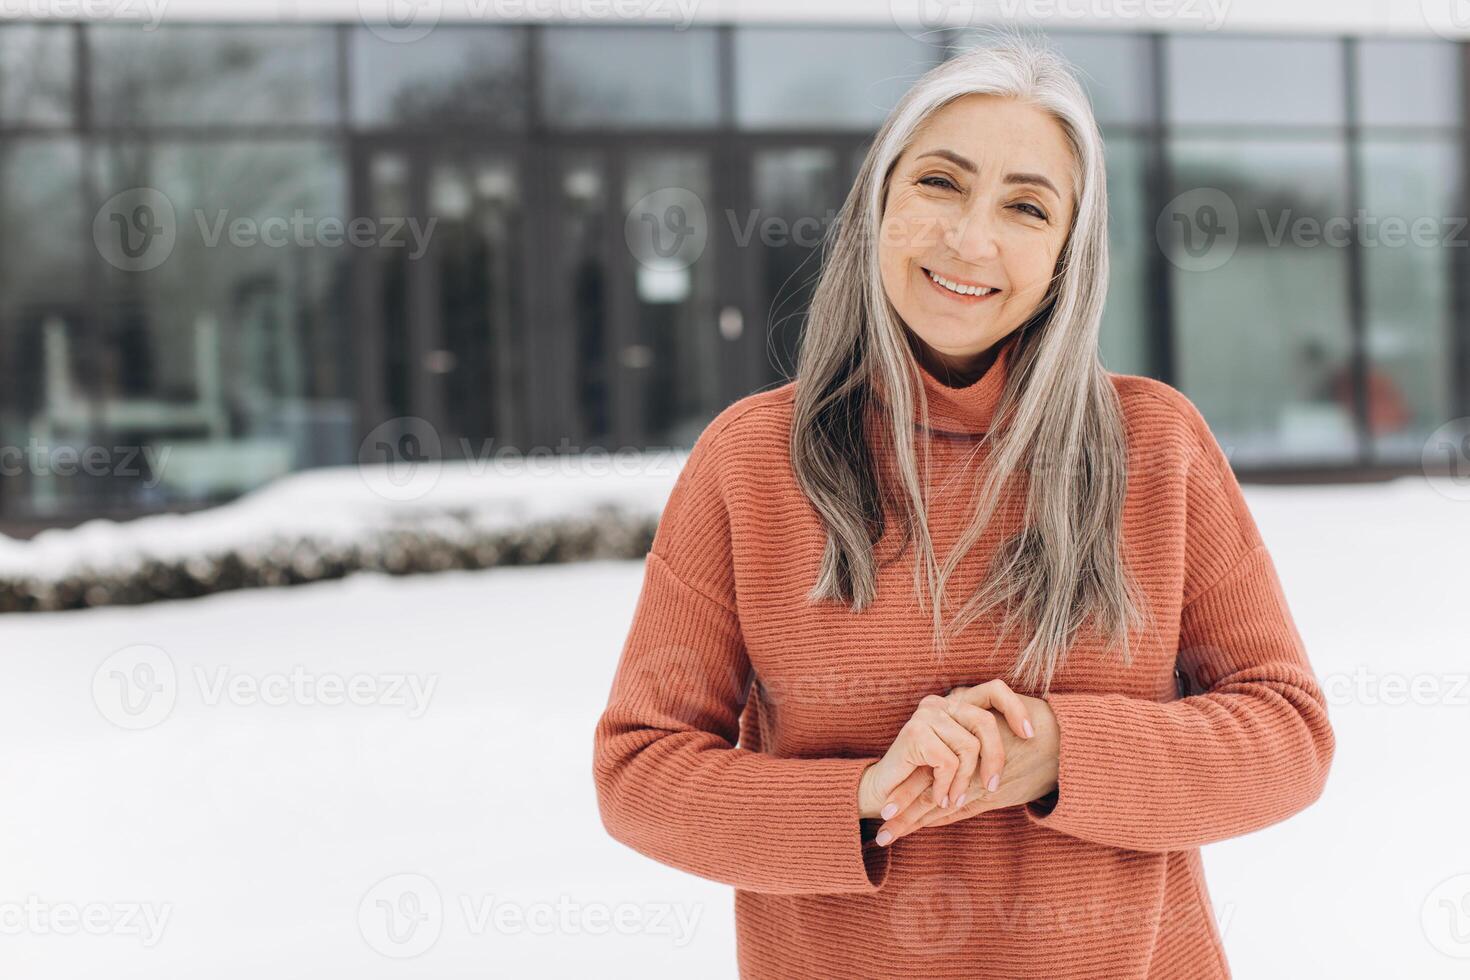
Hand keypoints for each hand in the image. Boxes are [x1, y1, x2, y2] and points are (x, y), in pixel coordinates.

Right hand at [858, 679, 1035, 821]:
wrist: (884, 794)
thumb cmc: (926, 779)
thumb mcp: (961, 761)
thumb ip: (983, 746)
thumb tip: (1030, 740)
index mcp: (955, 704)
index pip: (994, 690)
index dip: (1016, 709)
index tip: (1029, 735)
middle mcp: (940, 703)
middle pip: (986, 722)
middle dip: (995, 759)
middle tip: (992, 787)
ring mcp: (925, 715)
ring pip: (969, 748)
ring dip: (964, 782)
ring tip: (953, 799)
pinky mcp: (915, 733)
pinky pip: (949, 762)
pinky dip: (946, 786)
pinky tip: (938, 796)